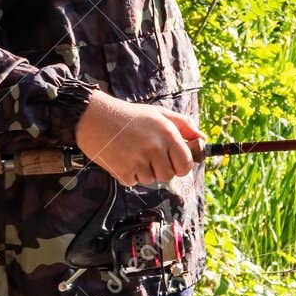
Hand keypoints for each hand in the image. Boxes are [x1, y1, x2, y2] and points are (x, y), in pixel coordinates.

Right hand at [73, 90, 203, 186]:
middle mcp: (155, 148)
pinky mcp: (122, 170)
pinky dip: (129, 175)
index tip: (175, 162)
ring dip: (145, 172)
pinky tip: (123, 158)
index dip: (182, 166)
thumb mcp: (159, 114)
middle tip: (152, 158)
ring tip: (134, 154)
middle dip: (163, 170)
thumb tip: (203, 139)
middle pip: (169, 176)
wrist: (92, 116)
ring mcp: (138, 160)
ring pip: (151, 180)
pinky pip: (133, 182)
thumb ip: (184, 125)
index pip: (186, 164)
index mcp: (167, 133)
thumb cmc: (128, 115)